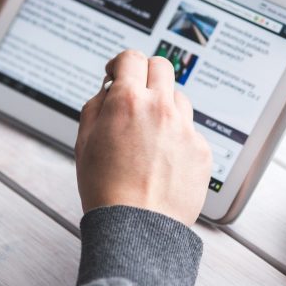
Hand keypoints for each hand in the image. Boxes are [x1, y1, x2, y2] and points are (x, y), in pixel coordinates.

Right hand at [75, 50, 211, 225]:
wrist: (137, 227)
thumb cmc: (106, 189)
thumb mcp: (84, 141)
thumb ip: (96, 105)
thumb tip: (109, 89)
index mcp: (128, 102)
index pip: (131, 58)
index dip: (121, 62)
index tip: (118, 73)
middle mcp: (161, 108)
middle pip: (162, 66)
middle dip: (146, 73)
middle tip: (136, 91)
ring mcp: (185, 128)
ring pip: (178, 98)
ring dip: (163, 105)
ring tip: (150, 134)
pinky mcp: (201, 149)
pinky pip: (190, 130)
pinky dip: (177, 136)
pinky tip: (163, 158)